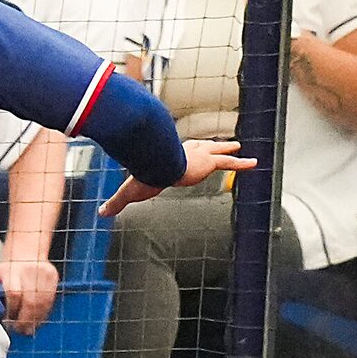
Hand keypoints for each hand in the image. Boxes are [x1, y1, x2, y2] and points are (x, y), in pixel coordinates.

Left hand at [0, 254, 59, 332]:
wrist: (27, 248)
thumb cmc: (10, 265)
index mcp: (12, 271)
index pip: (14, 294)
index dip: (12, 311)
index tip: (8, 322)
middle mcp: (29, 271)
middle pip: (30, 301)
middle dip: (25, 320)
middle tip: (20, 330)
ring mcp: (43, 273)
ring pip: (42, 303)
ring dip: (36, 319)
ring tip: (29, 329)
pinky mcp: (53, 276)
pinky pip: (51, 300)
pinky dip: (45, 312)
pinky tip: (38, 320)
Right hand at [101, 138, 255, 217]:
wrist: (156, 165)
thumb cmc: (143, 177)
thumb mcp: (131, 192)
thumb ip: (118, 202)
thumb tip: (101, 214)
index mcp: (170, 158)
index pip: (180, 154)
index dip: (185, 152)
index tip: (188, 150)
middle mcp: (186, 153)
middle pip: (201, 147)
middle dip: (210, 146)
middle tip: (219, 143)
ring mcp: (199, 157)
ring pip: (217, 152)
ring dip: (228, 149)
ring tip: (239, 145)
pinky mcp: (209, 163)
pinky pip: (230, 164)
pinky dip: (242, 163)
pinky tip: (256, 163)